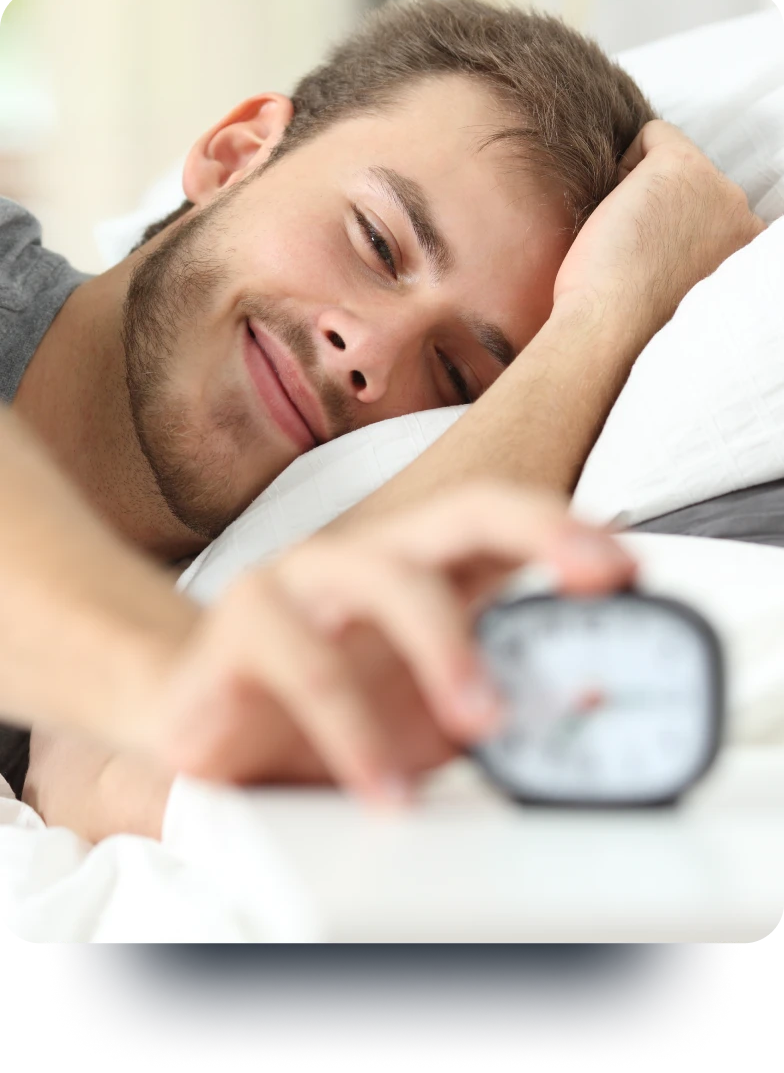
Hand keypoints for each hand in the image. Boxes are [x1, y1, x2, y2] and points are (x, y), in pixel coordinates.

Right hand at [131, 482, 635, 805]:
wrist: (203, 725)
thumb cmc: (324, 714)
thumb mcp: (429, 720)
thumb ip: (501, 703)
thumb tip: (585, 697)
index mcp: (422, 572)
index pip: (501, 522)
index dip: (565, 531)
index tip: (626, 566)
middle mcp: (369, 559)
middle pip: (460, 511)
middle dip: (537, 532)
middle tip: (594, 576)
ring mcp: (304, 579)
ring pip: (387, 580)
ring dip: (447, 649)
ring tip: (482, 722)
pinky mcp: (244, 624)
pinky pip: (308, 666)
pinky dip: (355, 734)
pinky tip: (382, 786)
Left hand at [553, 119, 765, 346]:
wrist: (609, 328)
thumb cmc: (628, 322)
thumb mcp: (681, 289)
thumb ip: (693, 255)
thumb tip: (669, 234)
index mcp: (746, 250)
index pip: (710, 212)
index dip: (671, 228)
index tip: (652, 261)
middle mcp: (742, 216)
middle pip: (693, 185)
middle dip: (660, 207)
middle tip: (636, 254)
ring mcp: (717, 188)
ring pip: (672, 162)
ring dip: (643, 192)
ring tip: (627, 240)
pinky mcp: (681, 166)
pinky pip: (652, 134)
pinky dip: (625, 164)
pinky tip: (617, 212)